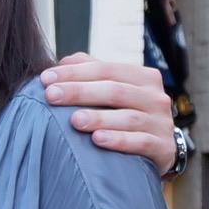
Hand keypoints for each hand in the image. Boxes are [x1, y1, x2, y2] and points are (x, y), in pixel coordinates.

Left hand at [41, 54, 177, 173]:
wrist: (160, 147)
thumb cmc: (129, 114)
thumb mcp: (116, 90)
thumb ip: (94, 73)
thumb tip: (65, 61)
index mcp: (143, 77)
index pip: (106, 69)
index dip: (75, 72)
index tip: (45, 78)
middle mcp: (155, 97)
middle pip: (114, 91)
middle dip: (79, 92)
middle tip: (51, 96)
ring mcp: (160, 123)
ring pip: (128, 117)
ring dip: (99, 118)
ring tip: (74, 120)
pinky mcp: (163, 147)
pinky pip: (140, 142)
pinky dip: (118, 140)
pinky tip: (98, 140)